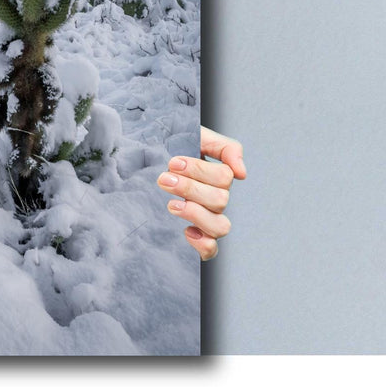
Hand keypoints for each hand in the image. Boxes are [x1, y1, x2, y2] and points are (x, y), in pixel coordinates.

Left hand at [158, 126, 245, 260]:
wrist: (143, 158)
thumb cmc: (171, 146)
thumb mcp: (198, 136)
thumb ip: (225, 147)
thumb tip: (242, 173)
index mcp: (218, 176)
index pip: (224, 178)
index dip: (199, 170)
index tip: (173, 162)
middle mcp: (215, 199)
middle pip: (220, 201)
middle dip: (189, 188)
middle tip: (164, 178)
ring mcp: (206, 219)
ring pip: (220, 227)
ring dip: (196, 214)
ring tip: (171, 204)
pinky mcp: (195, 236)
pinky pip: (210, 250)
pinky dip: (203, 244)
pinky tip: (186, 231)